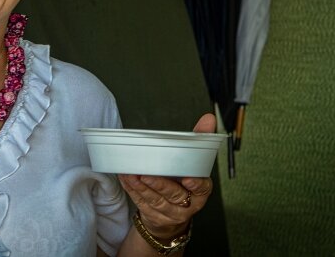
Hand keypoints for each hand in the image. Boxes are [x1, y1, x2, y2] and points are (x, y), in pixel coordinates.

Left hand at [118, 113, 215, 239]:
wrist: (173, 213)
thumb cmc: (184, 182)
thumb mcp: (193, 162)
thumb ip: (199, 139)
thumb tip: (208, 118)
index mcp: (200, 191)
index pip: (202, 188)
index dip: (196, 184)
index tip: (188, 178)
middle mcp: (187, 204)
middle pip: (175, 195)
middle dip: (161, 185)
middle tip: (147, 175)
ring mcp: (170, 212)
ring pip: (156, 201)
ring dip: (142, 188)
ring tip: (132, 175)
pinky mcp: (154, 215)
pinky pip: (142, 203)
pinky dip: (132, 191)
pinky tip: (126, 179)